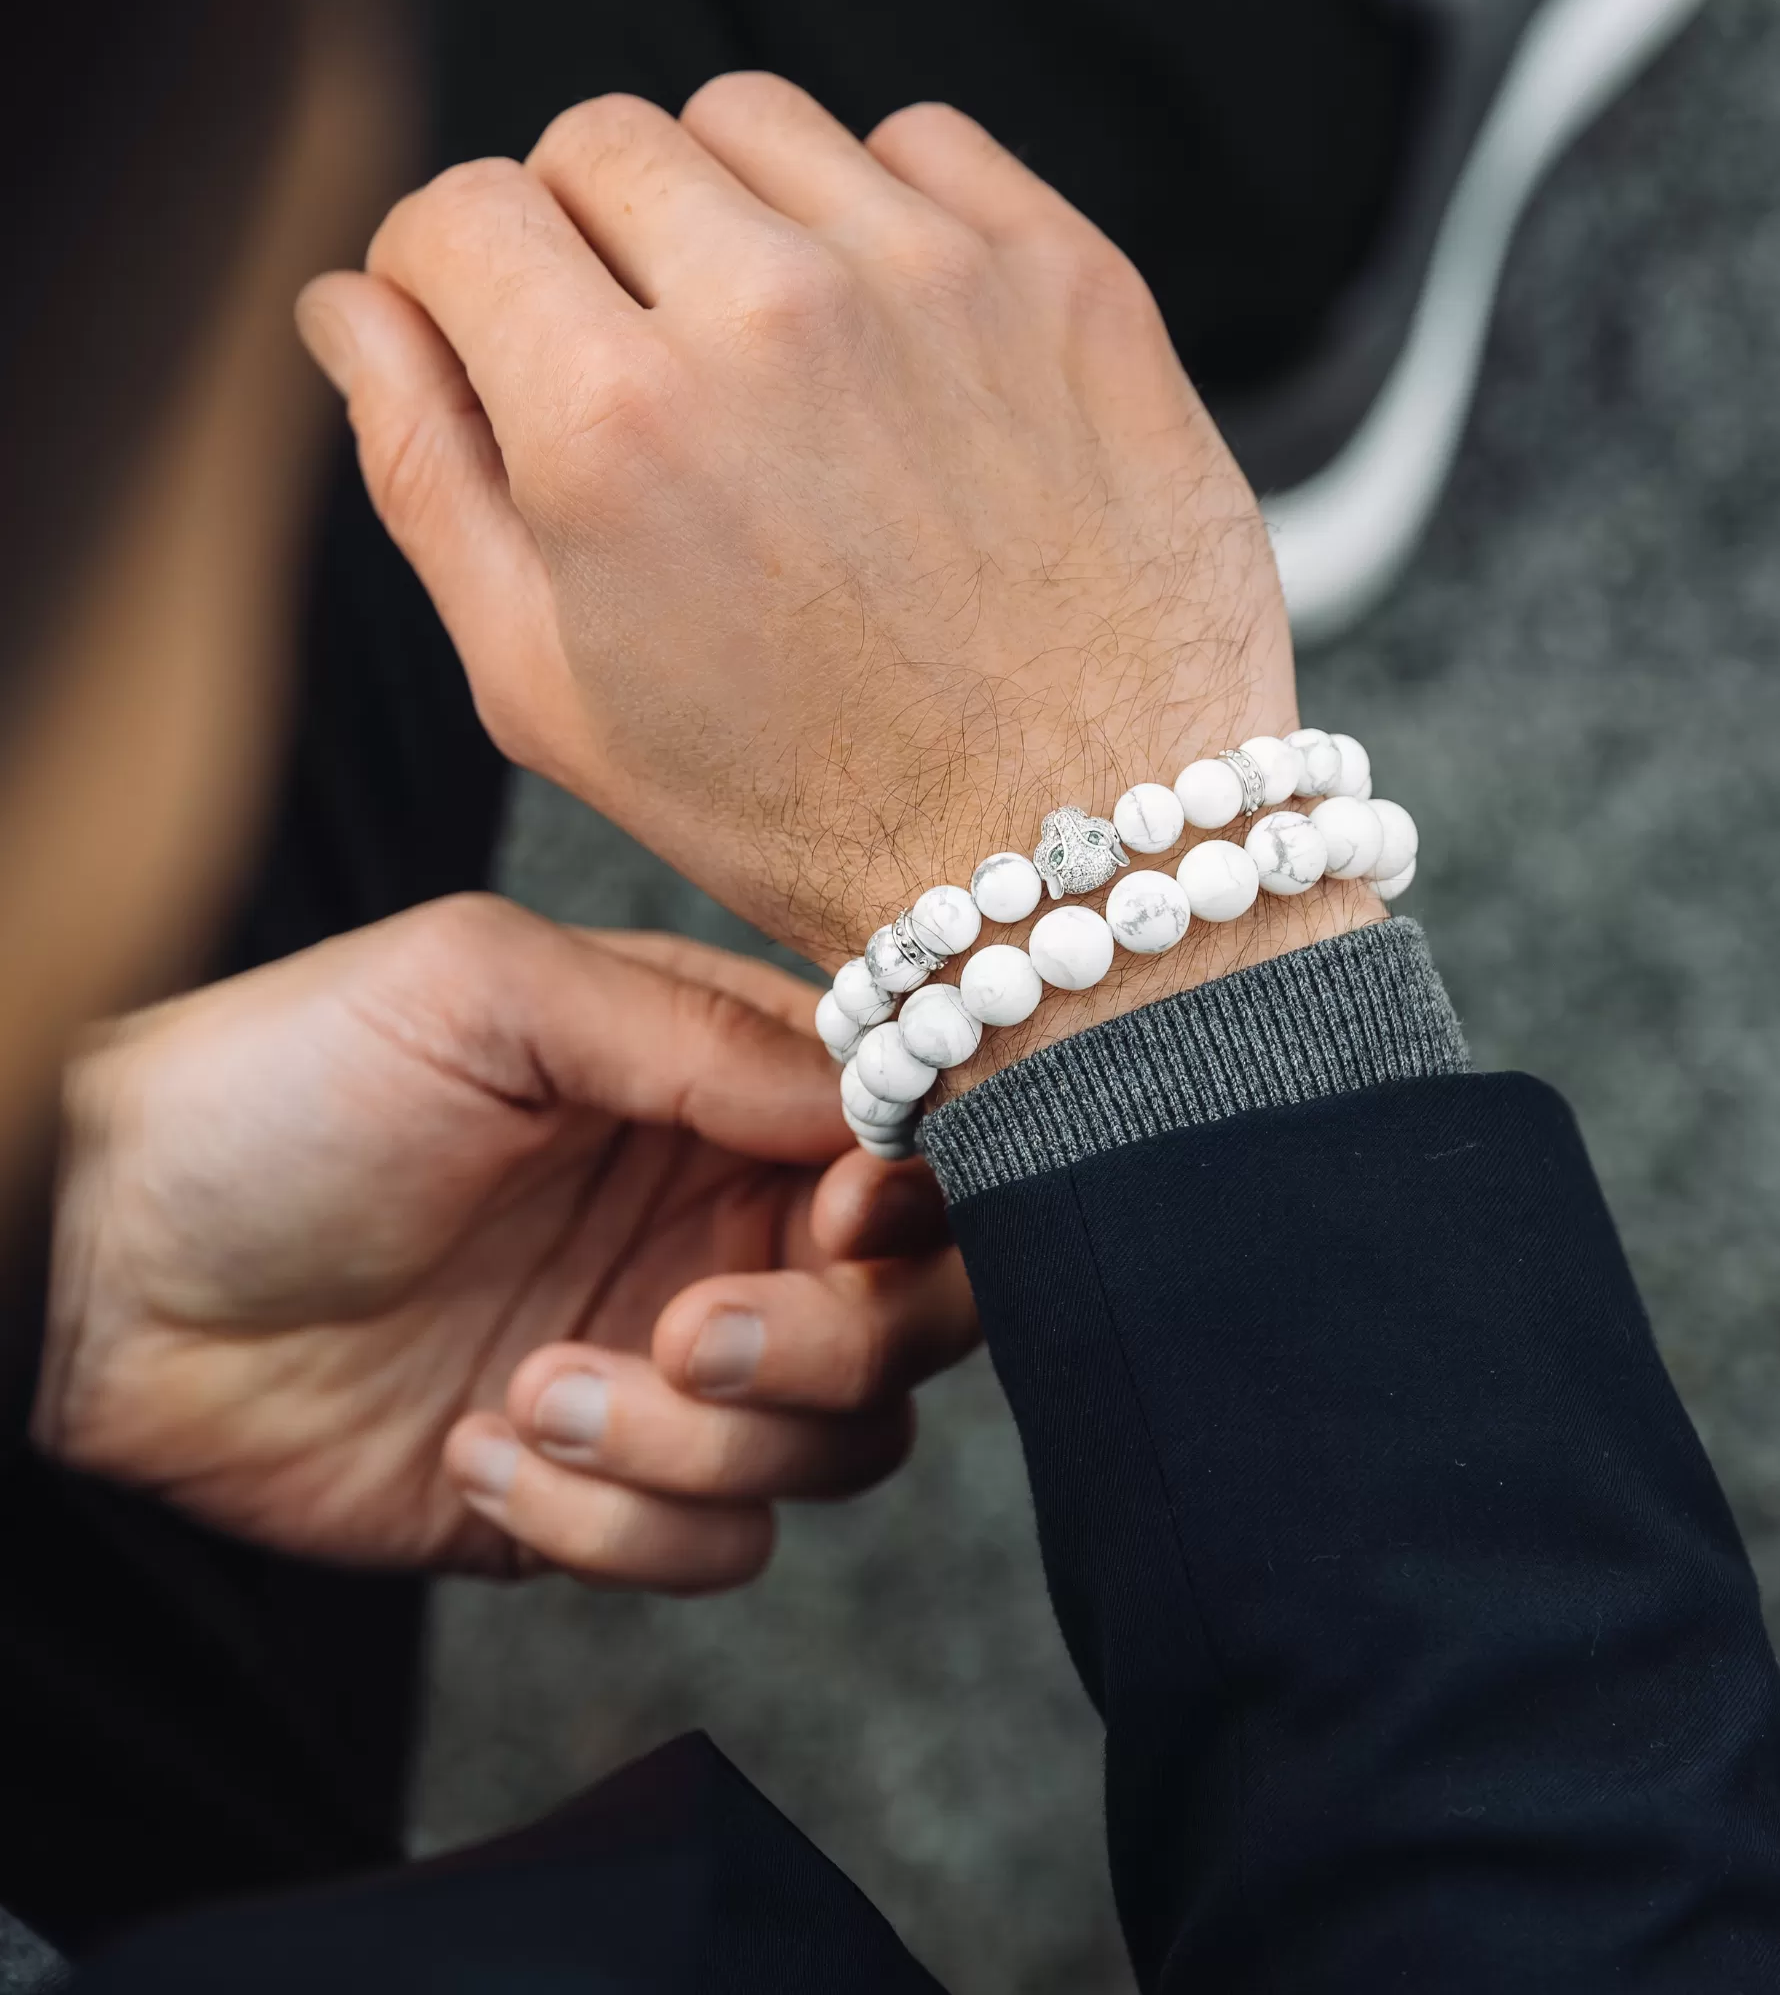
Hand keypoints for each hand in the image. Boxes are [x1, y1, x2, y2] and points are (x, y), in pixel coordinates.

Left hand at [36, 895, 975, 1589]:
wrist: (105, 1275)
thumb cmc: (281, 1090)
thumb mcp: (484, 990)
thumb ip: (697, 1035)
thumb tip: (869, 1110)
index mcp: (719, 1095)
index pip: (911, 1160)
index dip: (913, 1208)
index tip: (838, 1220)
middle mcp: (723, 1230)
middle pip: (912, 1327)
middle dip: (825, 1346)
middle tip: (689, 1329)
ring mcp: (673, 1372)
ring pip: (831, 1453)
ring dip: (695, 1446)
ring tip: (533, 1387)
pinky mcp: (604, 1493)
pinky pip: (712, 1550)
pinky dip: (609, 1525)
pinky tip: (480, 1444)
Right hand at [296, 78, 1372, 983]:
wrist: (1072, 858)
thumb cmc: (816, 813)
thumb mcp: (558, 697)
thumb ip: (428, 477)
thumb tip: (353, 306)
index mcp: (617, 426)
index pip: (460, 213)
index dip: (452, 272)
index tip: (490, 323)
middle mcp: (772, 318)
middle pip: (600, 144)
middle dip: (585, 242)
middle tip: (644, 371)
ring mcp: (936, 282)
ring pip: (755, 126)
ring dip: (731, 215)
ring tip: (776, 369)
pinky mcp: (1065, 281)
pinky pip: (924, 145)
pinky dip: (884, 214)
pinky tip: (893, 348)